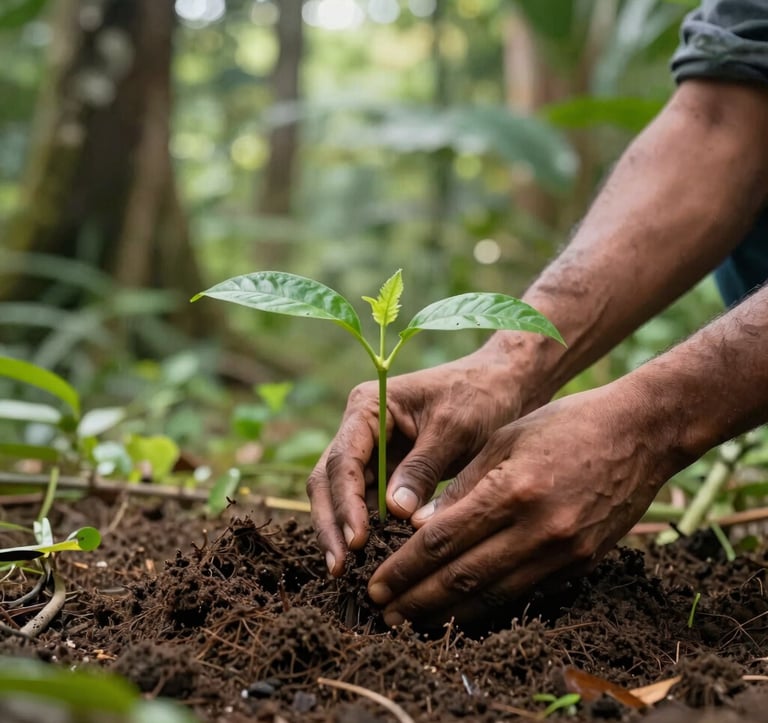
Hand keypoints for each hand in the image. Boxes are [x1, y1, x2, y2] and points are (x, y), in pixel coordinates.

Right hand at [307, 348, 523, 575]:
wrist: (501, 385)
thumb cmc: (478, 396)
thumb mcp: (454, 429)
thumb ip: (423, 467)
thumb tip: (394, 512)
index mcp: (368, 406)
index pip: (343, 459)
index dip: (345, 502)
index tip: (356, 540)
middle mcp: (359, 428)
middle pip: (328, 480)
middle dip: (331, 524)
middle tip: (339, 570)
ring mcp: (370, 450)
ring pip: (341, 496)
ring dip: (342, 531)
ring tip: (348, 574)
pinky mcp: (385, 470)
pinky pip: (366, 503)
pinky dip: (366, 529)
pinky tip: (372, 560)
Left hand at [367, 381, 687, 626]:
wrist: (640, 433)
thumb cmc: (565, 425)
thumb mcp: (505, 440)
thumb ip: (463, 486)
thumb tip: (421, 527)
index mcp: (512, 489)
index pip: (443, 540)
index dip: (405, 568)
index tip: (376, 585)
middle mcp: (539, 528)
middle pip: (463, 576)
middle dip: (417, 599)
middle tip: (383, 613)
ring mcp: (565, 551)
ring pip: (494, 594)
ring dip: (449, 612)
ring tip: (414, 622)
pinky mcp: (583, 563)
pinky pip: (525, 593)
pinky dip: (489, 606)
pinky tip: (463, 612)